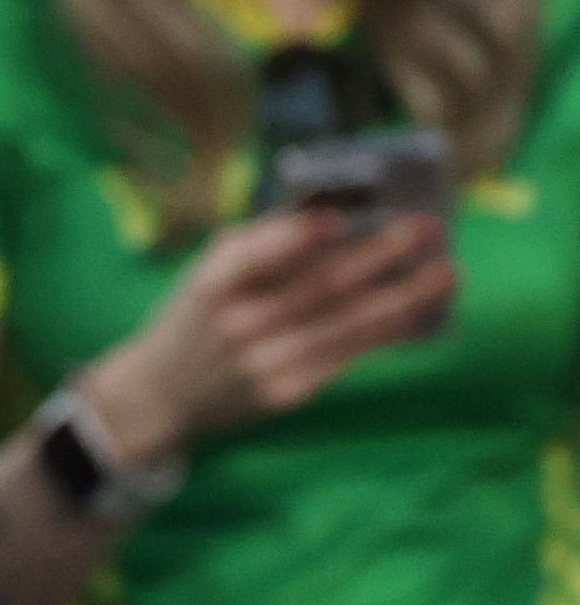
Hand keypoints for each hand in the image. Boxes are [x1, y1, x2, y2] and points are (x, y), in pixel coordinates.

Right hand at [92, 210, 453, 461]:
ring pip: (346, 325)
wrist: (158, 396)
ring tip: (446, 273)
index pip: (256, 257)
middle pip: (318, 288)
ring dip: (403, 298)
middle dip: (378, 256)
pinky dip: (388, 333)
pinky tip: (420, 314)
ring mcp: (263, 364)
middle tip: (425, 229)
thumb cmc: (196, 317)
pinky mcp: (285, 393)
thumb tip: (339, 208)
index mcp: (213, 286)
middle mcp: (238, 326)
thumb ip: (262, 241)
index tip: (334, 218)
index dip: (295, 238)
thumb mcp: (208, 272)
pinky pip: (347, 357)